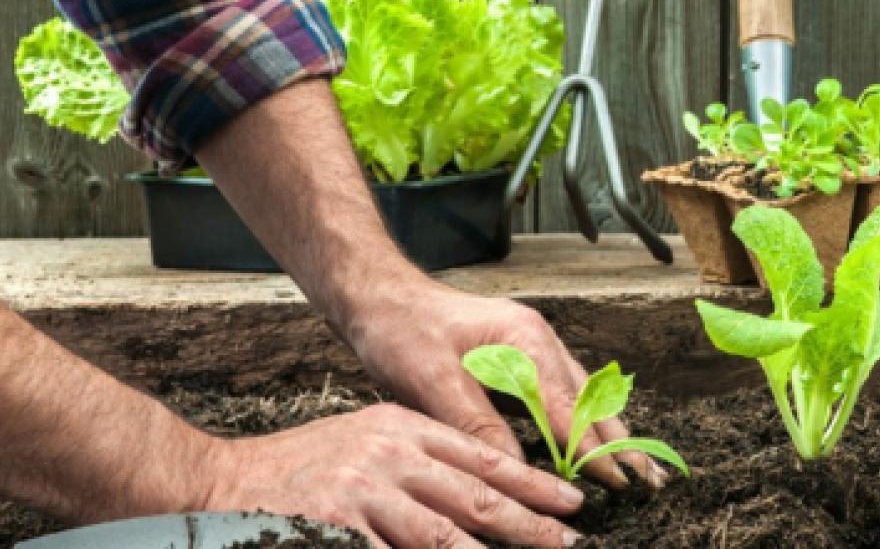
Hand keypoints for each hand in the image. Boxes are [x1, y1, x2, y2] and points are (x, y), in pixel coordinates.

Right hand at [203, 402, 583, 547]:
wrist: (220, 482)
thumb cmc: (301, 468)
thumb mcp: (366, 442)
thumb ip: (419, 461)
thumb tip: (475, 494)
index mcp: (401, 428)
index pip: (481, 457)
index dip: (532, 483)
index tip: (573, 500)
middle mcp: (388, 456)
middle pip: (474, 499)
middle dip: (531, 525)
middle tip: (573, 542)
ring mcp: (362, 494)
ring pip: (443, 538)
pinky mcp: (337, 527)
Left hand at [344, 273, 665, 489]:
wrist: (380, 296)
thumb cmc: (402, 330)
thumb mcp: (432, 381)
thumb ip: (477, 424)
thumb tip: (515, 470)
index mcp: (524, 339)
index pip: (568, 407)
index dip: (593, 449)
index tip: (618, 483)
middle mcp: (538, 340)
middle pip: (590, 399)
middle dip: (620, 441)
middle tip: (650, 482)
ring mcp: (533, 346)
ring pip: (582, 396)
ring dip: (607, 433)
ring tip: (636, 469)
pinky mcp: (521, 357)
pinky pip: (563, 393)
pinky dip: (583, 421)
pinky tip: (593, 442)